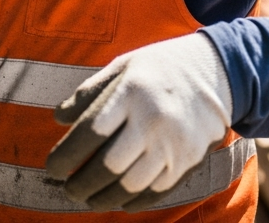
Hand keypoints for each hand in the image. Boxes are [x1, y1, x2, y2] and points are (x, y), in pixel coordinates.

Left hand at [45, 33, 232, 211]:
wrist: (216, 71)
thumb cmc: (160, 67)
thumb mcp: (123, 66)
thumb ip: (90, 92)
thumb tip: (58, 118)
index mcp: (131, 92)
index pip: (89, 132)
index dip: (65, 156)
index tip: (53, 168)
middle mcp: (152, 119)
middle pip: (107, 165)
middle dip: (80, 184)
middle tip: (68, 188)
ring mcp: (173, 142)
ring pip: (130, 184)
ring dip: (103, 198)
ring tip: (88, 198)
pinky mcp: (188, 160)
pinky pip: (156, 191)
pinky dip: (133, 201)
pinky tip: (118, 201)